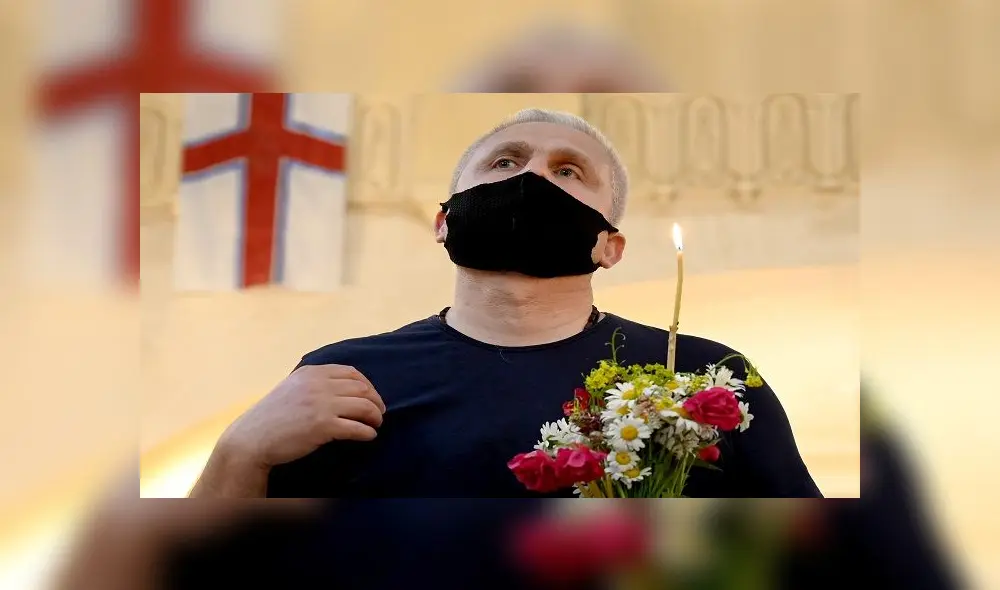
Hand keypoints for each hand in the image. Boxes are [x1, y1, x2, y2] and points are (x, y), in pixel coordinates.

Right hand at [222, 364, 385, 469]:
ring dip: (375, 416)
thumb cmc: (271, 417)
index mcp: (311, 372)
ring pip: (364, 406)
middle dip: (375, 401)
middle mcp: (318, 384)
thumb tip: (344, 389)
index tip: (371, 396)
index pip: (351, 373)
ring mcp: (321, 404)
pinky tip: (369, 436)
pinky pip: (357, 427)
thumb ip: (314, 384)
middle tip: (378, 413)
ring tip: (376, 424)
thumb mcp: (292, 389)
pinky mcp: (323, 426)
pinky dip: (367, 432)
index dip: (367, 385)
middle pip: (361, 388)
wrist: (252, 439)